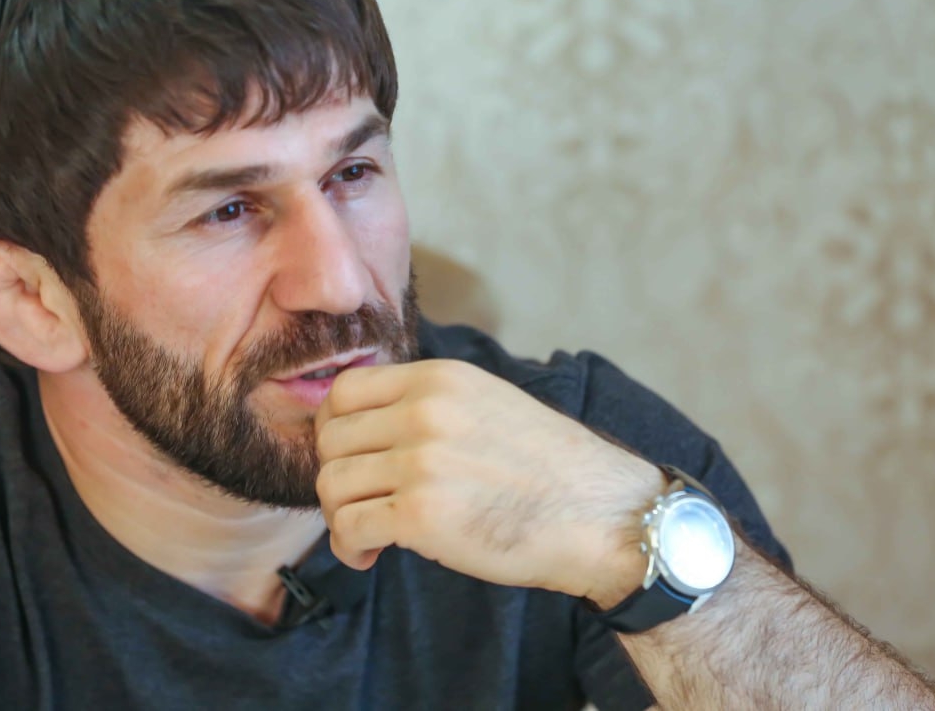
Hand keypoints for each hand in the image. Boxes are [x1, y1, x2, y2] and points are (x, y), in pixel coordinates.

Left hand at [314, 359, 663, 603]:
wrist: (603, 517)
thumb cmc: (547, 470)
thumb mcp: (487, 404)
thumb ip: (427, 404)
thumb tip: (363, 428)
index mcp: (438, 379)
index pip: (344, 391)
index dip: (334, 429)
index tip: (351, 458)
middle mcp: (424, 412)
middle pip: (331, 439)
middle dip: (336, 476)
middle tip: (358, 503)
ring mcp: (421, 463)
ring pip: (332, 484)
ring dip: (339, 516)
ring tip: (364, 535)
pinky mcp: (421, 515)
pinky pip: (349, 527)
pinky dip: (349, 547)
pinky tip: (369, 556)